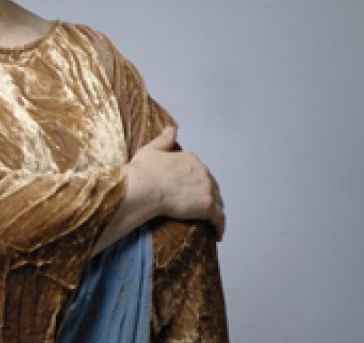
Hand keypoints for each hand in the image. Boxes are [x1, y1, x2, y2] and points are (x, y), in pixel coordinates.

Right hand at [127, 126, 224, 240]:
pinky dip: (220, 226)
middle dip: (209, 196)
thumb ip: (164, 140)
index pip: (201, 172)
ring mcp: (206, 189)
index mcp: (190, 159)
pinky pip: (219, 219)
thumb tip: (172, 129)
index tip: (193, 191)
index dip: (198, 182)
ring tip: (210, 222)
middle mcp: (202, 171)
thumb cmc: (142, 171)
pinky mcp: (207, 206)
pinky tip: (217, 234)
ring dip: (215, 211)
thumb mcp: (151, 149)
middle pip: (212, 186)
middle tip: (201, 208)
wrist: (142, 187)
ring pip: (218, 202)